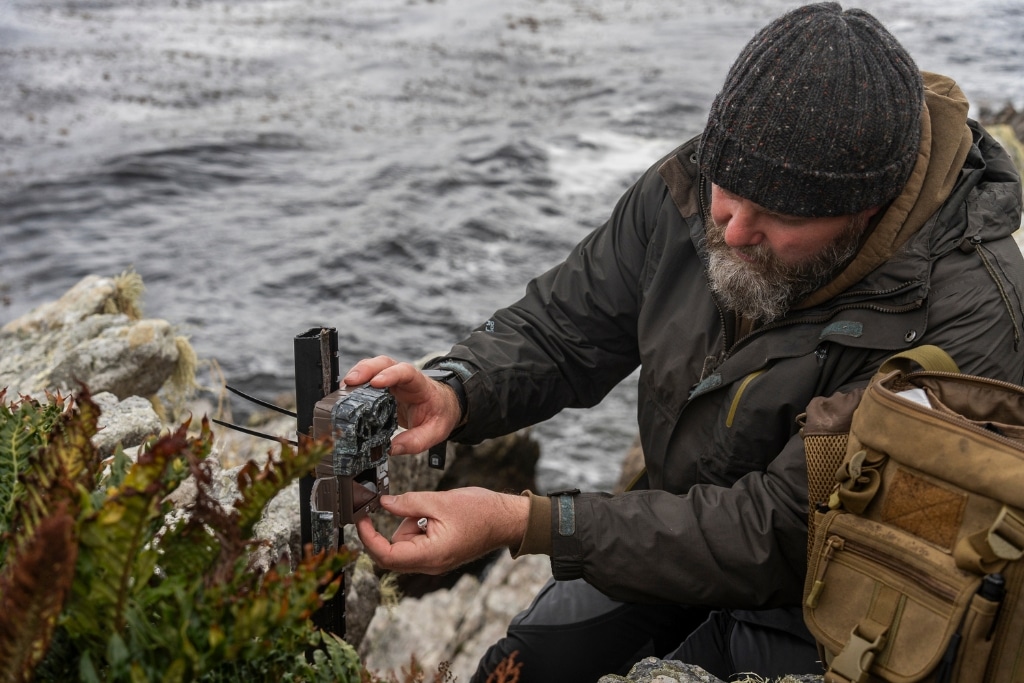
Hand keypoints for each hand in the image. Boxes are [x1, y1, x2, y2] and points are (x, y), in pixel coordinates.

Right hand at [342, 356, 460, 455]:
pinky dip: (355, 384)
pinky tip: (344, 395)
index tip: (376, 382)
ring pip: (373, 367)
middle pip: (384, 363)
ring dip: (357, 375)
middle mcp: (404, 378)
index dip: (391, 374)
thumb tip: (391, 449)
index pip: (406, 372)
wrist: (441, 407)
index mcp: (420, 385)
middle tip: (350, 382)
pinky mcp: (382, 386)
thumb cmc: (439, 415)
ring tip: (343, 390)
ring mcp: (391, 380)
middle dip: (366, 369)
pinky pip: (367, 379)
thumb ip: (415, 441)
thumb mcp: (434, 432)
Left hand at [355, 488, 529, 574]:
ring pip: (404, 547)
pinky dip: (417, 529)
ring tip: (431, 510)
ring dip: (407, 527)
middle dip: (389, 531)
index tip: (361, 519)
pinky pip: (417, 545)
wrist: (507, 520)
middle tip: (396, 505)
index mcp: (430, 554)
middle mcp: (431, 564)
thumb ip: (409, 503)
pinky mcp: (440, 555)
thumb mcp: (441, 501)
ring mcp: (435, 562)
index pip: (386, 555)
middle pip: (392, 555)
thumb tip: (384, 503)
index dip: (368, 538)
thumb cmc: (481, 512)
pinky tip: (435, 516)